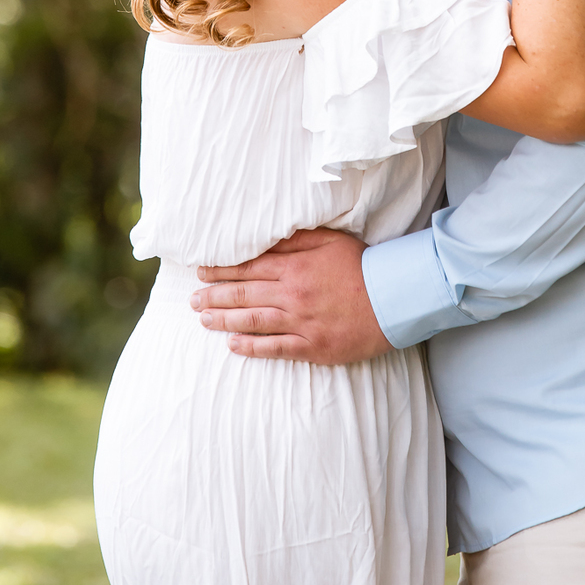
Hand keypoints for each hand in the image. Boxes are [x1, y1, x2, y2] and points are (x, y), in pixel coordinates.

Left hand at [190, 228, 392, 364]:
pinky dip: (250, 347)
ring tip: (202, 319)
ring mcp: (300, 323)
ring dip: (223, 320)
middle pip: (244, 295)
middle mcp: (292, 295)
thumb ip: (296, 238)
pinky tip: (231, 346)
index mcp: (295, 267)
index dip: (221, 270)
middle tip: (192, 299)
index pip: (248, 268)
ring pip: (252, 322)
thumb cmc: (362, 265)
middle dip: (214, 296)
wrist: (393, 299)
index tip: (202, 272)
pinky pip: (274, 348)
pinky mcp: (312, 347)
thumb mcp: (330, 240)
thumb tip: (267, 236)